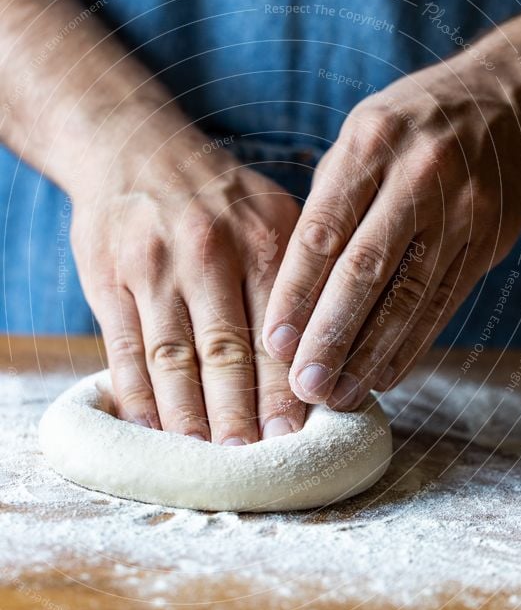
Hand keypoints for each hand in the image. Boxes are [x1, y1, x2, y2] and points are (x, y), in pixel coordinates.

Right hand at [71, 103, 303, 442]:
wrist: (133, 147)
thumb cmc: (216, 193)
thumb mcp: (271, 211)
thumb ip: (297, 274)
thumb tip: (323, 351)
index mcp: (259, 239)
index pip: (275, 331)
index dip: (283, 391)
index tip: (293, 438)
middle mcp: (207, 253)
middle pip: (225, 353)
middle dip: (239, 416)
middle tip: (251, 462)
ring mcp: (152, 267)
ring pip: (172, 359)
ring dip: (189, 417)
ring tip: (204, 459)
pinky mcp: (107, 279)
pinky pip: (123, 349)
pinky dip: (137, 395)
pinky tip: (151, 427)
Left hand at [263, 47, 520, 408]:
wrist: (505, 98)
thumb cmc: (410, 124)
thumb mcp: (361, 136)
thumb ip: (329, 202)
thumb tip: (296, 287)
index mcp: (370, 145)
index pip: (323, 231)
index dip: (296, 293)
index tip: (274, 343)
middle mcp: (417, 176)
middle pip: (365, 270)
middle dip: (330, 335)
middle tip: (303, 385)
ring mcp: (460, 210)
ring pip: (409, 297)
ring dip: (370, 354)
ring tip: (339, 394)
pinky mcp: (488, 239)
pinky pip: (444, 302)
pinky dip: (412, 345)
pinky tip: (384, 376)